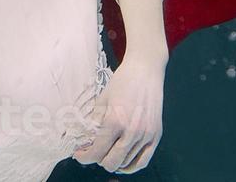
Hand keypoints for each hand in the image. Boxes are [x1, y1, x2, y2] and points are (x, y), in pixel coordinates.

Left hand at [74, 52, 164, 173]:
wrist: (145, 70)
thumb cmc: (122, 82)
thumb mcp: (102, 100)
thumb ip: (94, 124)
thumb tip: (85, 142)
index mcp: (115, 121)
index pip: (96, 152)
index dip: (84, 157)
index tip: (79, 154)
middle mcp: (132, 131)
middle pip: (110, 162)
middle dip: (98, 160)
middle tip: (94, 151)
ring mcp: (146, 135)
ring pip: (125, 164)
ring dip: (114, 161)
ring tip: (107, 153)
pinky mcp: (156, 135)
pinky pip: (143, 161)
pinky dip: (131, 166)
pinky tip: (123, 161)